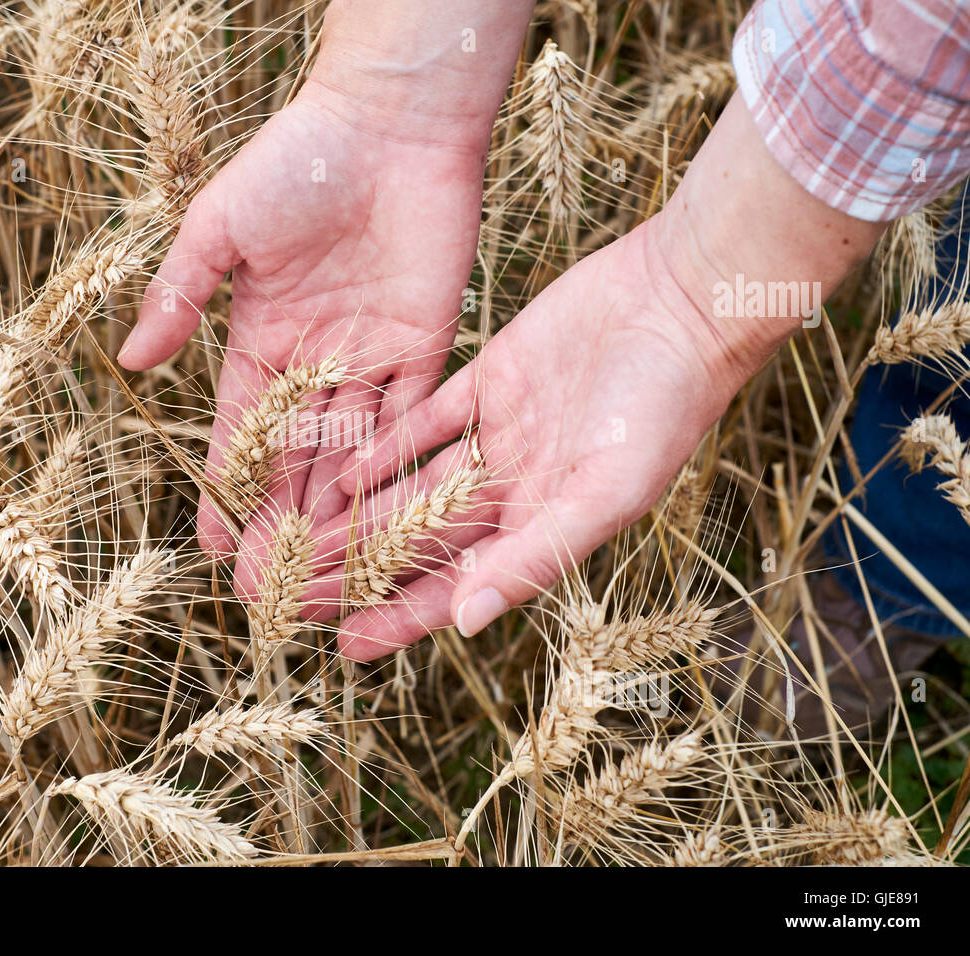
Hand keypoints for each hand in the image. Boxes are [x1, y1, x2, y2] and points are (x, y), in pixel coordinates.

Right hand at [118, 81, 487, 554]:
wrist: (391, 123)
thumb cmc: (298, 162)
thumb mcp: (221, 228)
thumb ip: (181, 296)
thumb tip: (128, 362)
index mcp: (262, 336)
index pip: (241, 430)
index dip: (228, 488)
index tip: (211, 545)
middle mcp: (316, 360)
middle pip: (295, 460)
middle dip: (279, 525)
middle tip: (266, 592)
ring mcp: (372, 359)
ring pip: (350, 455)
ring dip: (335, 516)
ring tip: (320, 577)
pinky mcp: (428, 349)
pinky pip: (407, 423)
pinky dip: (390, 472)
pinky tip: (377, 522)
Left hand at [249, 217, 739, 660]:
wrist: (683, 303)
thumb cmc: (665, 407)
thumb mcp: (605, 492)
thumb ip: (534, 555)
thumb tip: (466, 622)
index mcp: (546, 526)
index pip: (459, 585)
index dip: (402, 617)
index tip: (346, 645)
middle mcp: (517, 489)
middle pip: (422, 541)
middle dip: (361, 570)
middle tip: (294, 597)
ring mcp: (500, 435)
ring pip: (414, 486)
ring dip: (361, 513)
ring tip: (298, 540)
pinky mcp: (489, 380)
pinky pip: (425, 422)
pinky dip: (385, 445)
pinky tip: (338, 469)